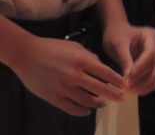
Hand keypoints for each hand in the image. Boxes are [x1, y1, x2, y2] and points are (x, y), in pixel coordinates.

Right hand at [12, 35, 126, 115]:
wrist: (26, 55)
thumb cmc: (52, 48)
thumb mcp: (75, 47)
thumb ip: (90, 57)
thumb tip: (102, 67)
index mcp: (81, 60)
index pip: (105, 73)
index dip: (117, 81)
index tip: (125, 85)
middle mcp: (74, 75)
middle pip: (99, 89)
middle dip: (113, 95)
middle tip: (121, 98)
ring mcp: (63, 88)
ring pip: (86, 100)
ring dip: (97, 103)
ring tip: (103, 103)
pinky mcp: (53, 97)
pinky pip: (71, 108)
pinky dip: (81, 111)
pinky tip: (87, 110)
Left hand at [101, 20, 154, 96]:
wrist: (116, 34)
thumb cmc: (116, 36)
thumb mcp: (118, 45)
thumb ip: (124, 60)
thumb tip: (128, 78)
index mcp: (151, 36)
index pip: (150, 53)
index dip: (141, 66)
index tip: (129, 77)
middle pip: (153, 65)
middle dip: (140, 78)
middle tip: (125, 87)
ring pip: (154, 75)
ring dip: (142, 85)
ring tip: (127, 90)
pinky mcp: (151, 67)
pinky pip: (152, 80)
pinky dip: (144, 88)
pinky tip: (133, 91)